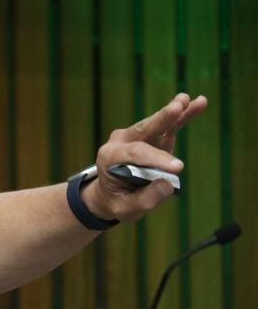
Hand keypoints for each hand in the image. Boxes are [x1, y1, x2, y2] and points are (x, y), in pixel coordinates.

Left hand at [84, 92, 206, 221]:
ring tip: (188, 100)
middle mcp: (121, 141)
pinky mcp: (152, 136)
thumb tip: (167, 185)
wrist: (110, 194)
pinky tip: (198, 102)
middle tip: (177, 108)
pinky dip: (183, 115)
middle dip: (162, 119)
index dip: (157, 159)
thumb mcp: (126, 208)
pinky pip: (168, 125)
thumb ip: (146, 199)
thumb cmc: (117, 201)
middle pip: (143, 129)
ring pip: (156, 123)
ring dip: (174, 112)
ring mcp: (135, 136)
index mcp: (109, 157)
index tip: (178, 168)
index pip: (134, 154)